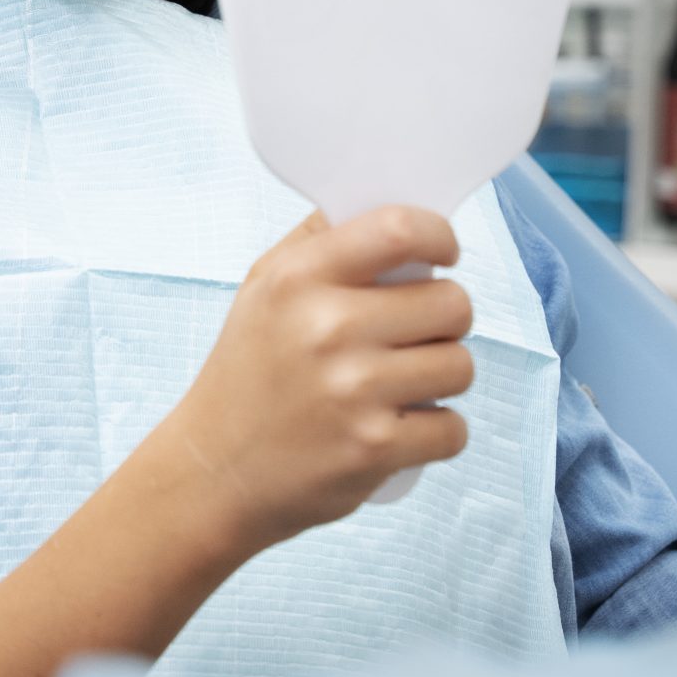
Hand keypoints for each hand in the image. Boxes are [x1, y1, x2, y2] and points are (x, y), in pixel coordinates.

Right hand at [160, 206, 474, 555]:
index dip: (440, 236)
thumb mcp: (261, 290)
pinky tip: (400, 428)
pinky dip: (438, 432)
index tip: (443, 255)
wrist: (215, 471)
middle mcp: (327, 328)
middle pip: (453, 303)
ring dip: (444, 377)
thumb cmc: (246, 374)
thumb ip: (318, 242)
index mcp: (299, 278)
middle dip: (445, 320)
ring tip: (403, 385)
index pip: (401, 229)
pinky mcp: (374, 448)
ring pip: (462, 365)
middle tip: (412, 337)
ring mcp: (353, 390)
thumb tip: (383, 205)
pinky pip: (455, 428)